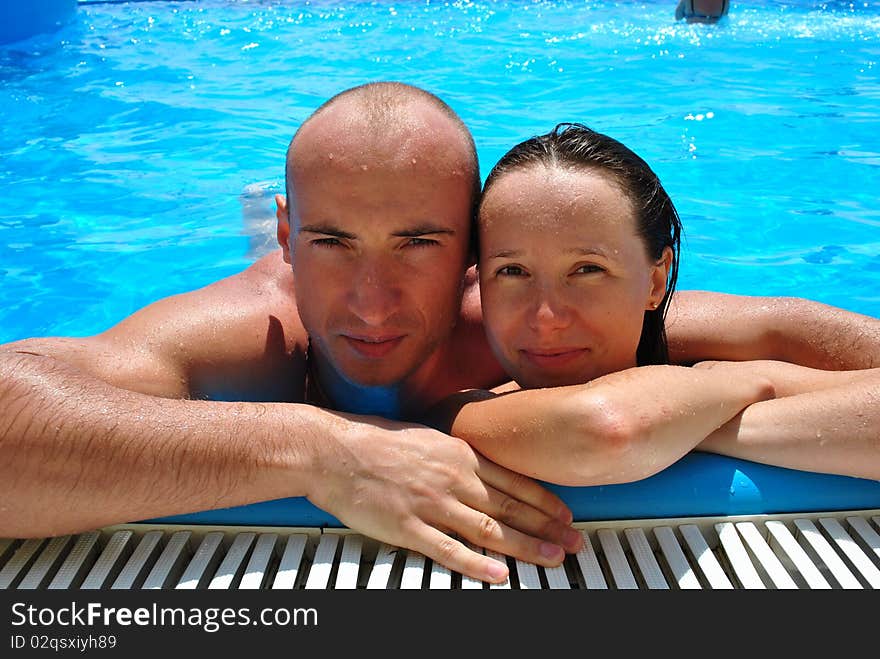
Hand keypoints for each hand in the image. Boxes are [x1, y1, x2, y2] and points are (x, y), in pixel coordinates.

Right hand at [306, 416, 582, 583]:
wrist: (336, 450)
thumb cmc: (377, 440)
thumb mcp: (429, 433)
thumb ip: (457, 452)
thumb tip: (480, 461)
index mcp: (459, 454)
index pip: (514, 480)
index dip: (544, 500)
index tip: (564, 514)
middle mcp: (453, 479)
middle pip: (511, 507)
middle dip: (547, 527)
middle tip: (572, 541)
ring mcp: (433, 504)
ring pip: (490, 529)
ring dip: (525, 547)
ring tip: (551, 559)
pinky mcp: (409, 528)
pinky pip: (449, 550)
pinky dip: (477, 565)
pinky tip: (499, 575)